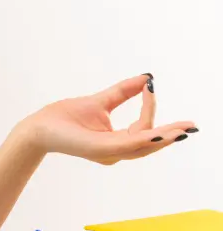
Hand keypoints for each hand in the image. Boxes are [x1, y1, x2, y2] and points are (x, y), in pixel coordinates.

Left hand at [19, 73, 197, 164]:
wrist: (39, 127)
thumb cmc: (64, 117)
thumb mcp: (100, 101)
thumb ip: (123, 92)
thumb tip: (146, 78)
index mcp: (117, 141)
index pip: (143, 128)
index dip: (150, 109)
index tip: (151, 87)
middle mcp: (115, 151)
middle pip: (150, 142)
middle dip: (172, 134)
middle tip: (192, 127)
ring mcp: (108, 153)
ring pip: (142, 146)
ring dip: (163, 137)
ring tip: (181, 130)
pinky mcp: (99, 150)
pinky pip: (126, 145)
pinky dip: (144, 140)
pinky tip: (157, 133)